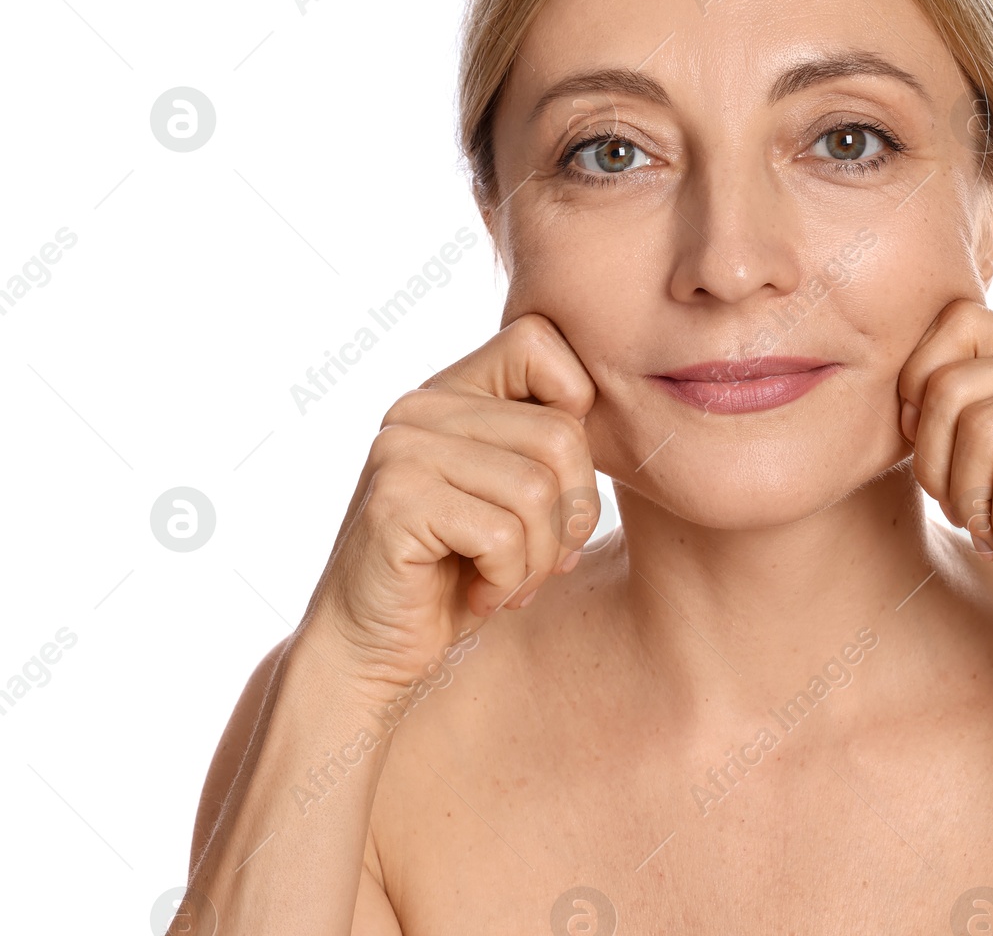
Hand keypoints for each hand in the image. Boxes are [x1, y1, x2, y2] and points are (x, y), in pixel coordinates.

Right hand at [302, 313, 601, 692]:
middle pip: (561, 433)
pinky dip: (508, 581)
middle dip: (571, 516)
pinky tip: (477, 597)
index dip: (574, 412)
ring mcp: (402, 450)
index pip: (538, 340)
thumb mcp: (511, 497)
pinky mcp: (397, 502)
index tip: (553, 486)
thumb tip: (624, 415)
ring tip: (507, 583)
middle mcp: (419, 407)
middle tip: (540, 563)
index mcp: (451, 392)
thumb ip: (545, 445)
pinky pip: (504, 535)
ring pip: (538, 490)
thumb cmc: (455, 576)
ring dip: (540, 559)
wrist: (369, 651)